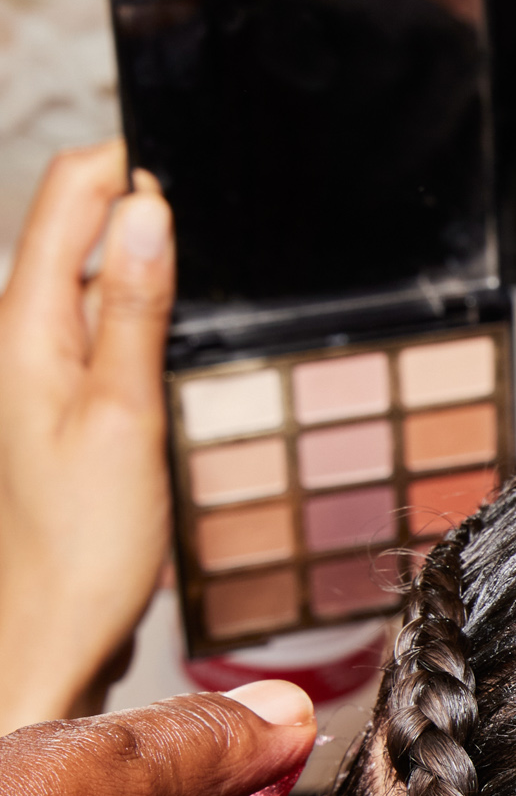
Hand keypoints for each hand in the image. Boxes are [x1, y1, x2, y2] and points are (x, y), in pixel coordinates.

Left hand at [0, 141, 172, 733]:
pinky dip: (135, 317)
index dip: (131, 162)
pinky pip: (95, 329)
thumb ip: (133, 307)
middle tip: (217, 225)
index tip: (198, 169)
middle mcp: (18, 334)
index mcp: (22, 323)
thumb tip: (147, 208)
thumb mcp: (125, 415)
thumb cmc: (80, 545)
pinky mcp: (57, 404)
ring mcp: (34, 369)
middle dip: (141, 206)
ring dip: (141, 264)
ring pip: (88, 275)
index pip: (70, 191)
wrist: (44, 634)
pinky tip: (170, 345)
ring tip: (200, 283)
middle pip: (76, 224)